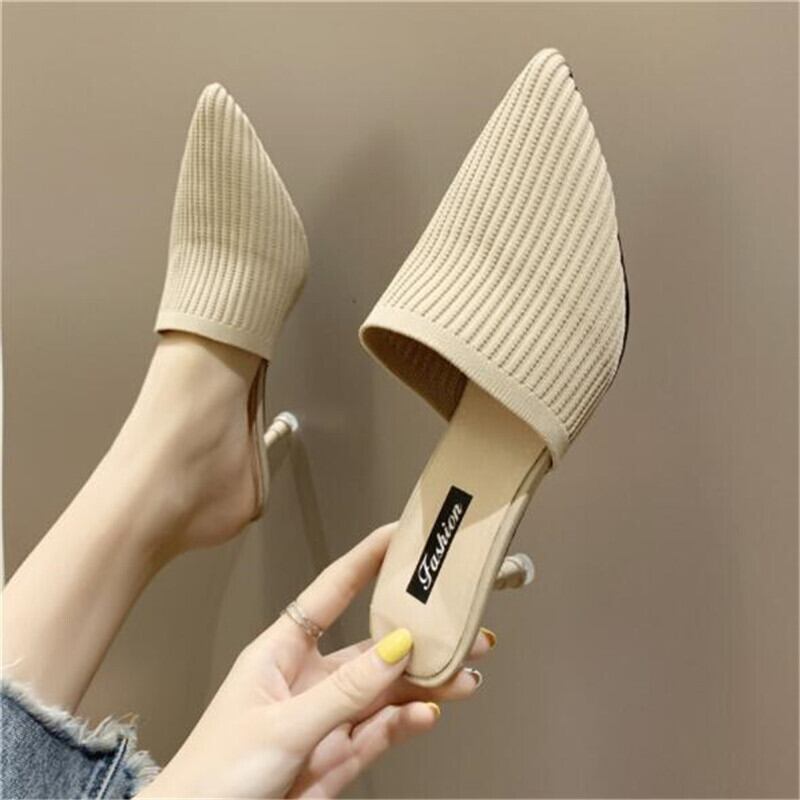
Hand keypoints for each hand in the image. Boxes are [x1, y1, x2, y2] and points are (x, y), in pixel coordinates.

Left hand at [138, 523, 492, 797]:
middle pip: (372, 647)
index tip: (400, 537)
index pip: (331, 592)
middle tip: (460, 625)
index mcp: (281, 652)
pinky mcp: (336, 758)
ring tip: (463, 676)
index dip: (366, 561)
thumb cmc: (213, 776)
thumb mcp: (282, 725)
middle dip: (417, 636)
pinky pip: (380, 732)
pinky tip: (428, 714)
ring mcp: (325, 719)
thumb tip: (395, 648)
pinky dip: (406, 723)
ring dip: (424, 683)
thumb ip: (344, 691)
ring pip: (384, 691)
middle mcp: (307, 679)